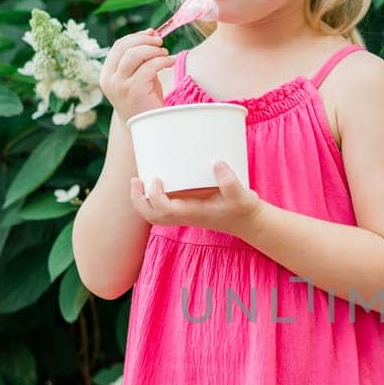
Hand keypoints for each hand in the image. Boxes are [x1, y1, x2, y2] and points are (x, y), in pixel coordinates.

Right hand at [100, 28, 173, 121]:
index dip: (136, 36)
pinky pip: (148, 67)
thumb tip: (152, 32)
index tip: (151, 33)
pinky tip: (169, 62)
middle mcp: (110, 79)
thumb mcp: (138, 76)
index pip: (118, 46)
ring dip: (152, 50)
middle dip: (145, 40)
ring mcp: (120, 86)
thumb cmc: (143, 101)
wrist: (145, 127)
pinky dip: (161, 61)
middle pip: (125, 48)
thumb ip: (141, 57)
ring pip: (134, 55)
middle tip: (160, 42)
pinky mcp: (134, 91)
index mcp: (107, 74)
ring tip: (165, 53)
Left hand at [130, 160, 265, 239]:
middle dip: (138, 200)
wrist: (247, 221)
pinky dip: (152, 195)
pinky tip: (155, 178)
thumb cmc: (243, 209)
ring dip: (141, 199)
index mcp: (192, 213)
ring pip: (153, 213)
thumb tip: (217, 163)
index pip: (163, 211)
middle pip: (151, 216)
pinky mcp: (186, 206)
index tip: (156, 179)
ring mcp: (184, 212)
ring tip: (138, 179)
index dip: (154, 196)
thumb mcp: (242, 196)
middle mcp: (184, 214)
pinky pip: (161, 205)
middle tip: (136, 179)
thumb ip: (231, 182)